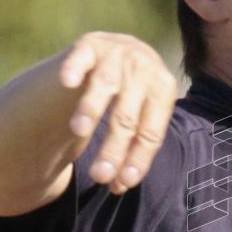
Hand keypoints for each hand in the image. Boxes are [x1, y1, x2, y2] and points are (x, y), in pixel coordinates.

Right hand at [60, 32, 178, 193]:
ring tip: (79, 131)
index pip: (151, 131)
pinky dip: (74, 68)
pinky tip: (67, 82)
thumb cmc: (135, 96)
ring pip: (105, 86)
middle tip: (99, 176)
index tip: (123, 183)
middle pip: (127, 116)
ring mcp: (117, 54)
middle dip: (113, 148)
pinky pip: (82, 57)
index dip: (138, 158)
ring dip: (92, 108)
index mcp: (164, 91)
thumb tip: (119, 187)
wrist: (123, 50)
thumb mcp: (142, 117)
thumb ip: (132, 150)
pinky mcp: (90, 44)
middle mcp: (144, 69)